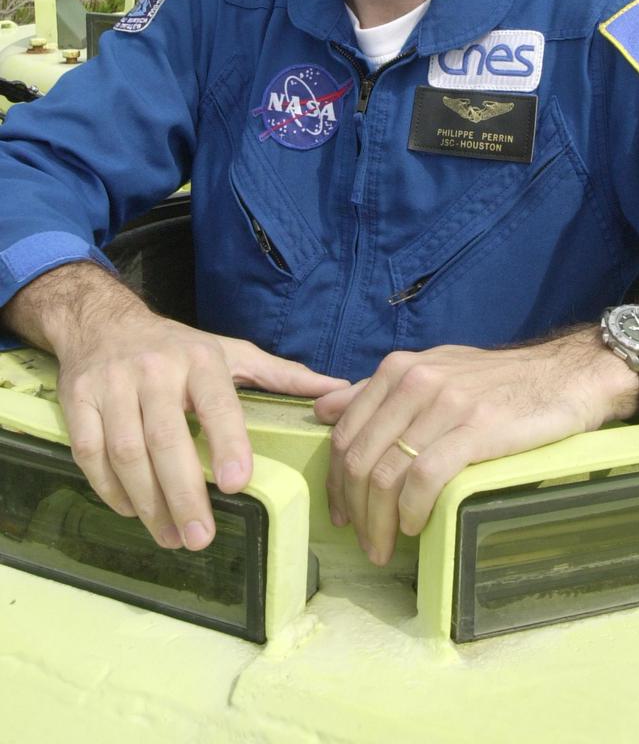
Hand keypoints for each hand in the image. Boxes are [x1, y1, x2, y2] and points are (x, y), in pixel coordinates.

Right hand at [52, 291, 346, 550]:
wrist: (102, 321)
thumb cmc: (176, 346)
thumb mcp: (230, 352)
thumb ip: (282, 375)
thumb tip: (339, 389)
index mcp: (200, 358)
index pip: (216, 403)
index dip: (227, 442)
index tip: (237, 484)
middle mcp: (155, 368)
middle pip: (166, 439)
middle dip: (183, 494)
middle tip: (201, 539)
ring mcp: (112, 384)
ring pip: (126, 452)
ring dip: (148, 503)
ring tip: (171, 537)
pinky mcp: (77, 400)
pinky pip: (90, 453)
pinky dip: (109, 489)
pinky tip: (131, 511)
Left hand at [314, 334, 638, 564]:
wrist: (563, 375)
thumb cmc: (496, 381)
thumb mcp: (433, 370)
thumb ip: (377, 390)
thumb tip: (323, 409)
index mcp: (399, 369)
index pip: (346, 433)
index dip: (337, 482)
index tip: (341, 514)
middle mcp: (416, 382)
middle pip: (361, 458)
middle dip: (354, 510)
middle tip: (364, 541)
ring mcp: (446, 405)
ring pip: (389, 472)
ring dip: (379, 521)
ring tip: (384, 546)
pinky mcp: (476, 430)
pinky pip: (425, 477)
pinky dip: (412, 511)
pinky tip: (415, 528)